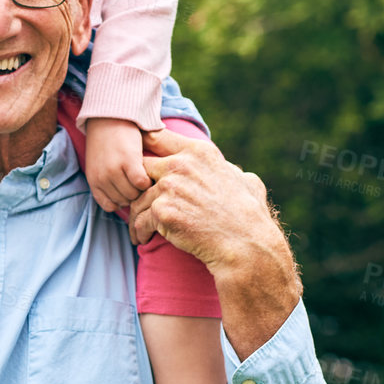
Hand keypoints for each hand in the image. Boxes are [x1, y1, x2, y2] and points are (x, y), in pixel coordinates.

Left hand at [84, 117, 149, 212]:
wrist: (108, 116)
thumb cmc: (106, 141)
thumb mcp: (98, 165)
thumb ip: (107, 183)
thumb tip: (125, 203)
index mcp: (93, 181)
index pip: (110, 206)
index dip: (122, 201)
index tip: (129, 191)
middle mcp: (102, 178)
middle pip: (125, 201)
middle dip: (134, 194)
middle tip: (139, 181)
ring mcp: (114, 170)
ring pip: (134, 194)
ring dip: (142, 187)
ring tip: (143, 175)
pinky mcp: (128, 161)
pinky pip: (142, 183)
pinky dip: (147, 180)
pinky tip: (147, 171)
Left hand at [126, 129, 300, 357]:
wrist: (246, 246)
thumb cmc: (250, 217)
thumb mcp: (246, 182)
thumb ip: (230, 171)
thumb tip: (230, 170)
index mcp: (199, 152)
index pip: (157, 137)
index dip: (144, 147)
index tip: (138, 162)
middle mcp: (181, 164)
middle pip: (139, 166)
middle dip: (135, 184)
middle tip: (133, 199)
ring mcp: (170, 187)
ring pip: (137, 198)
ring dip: (135, 214)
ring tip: (136, 227)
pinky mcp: (162, 212)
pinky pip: (140, 220)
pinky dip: (139, 231)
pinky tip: (142, 239)